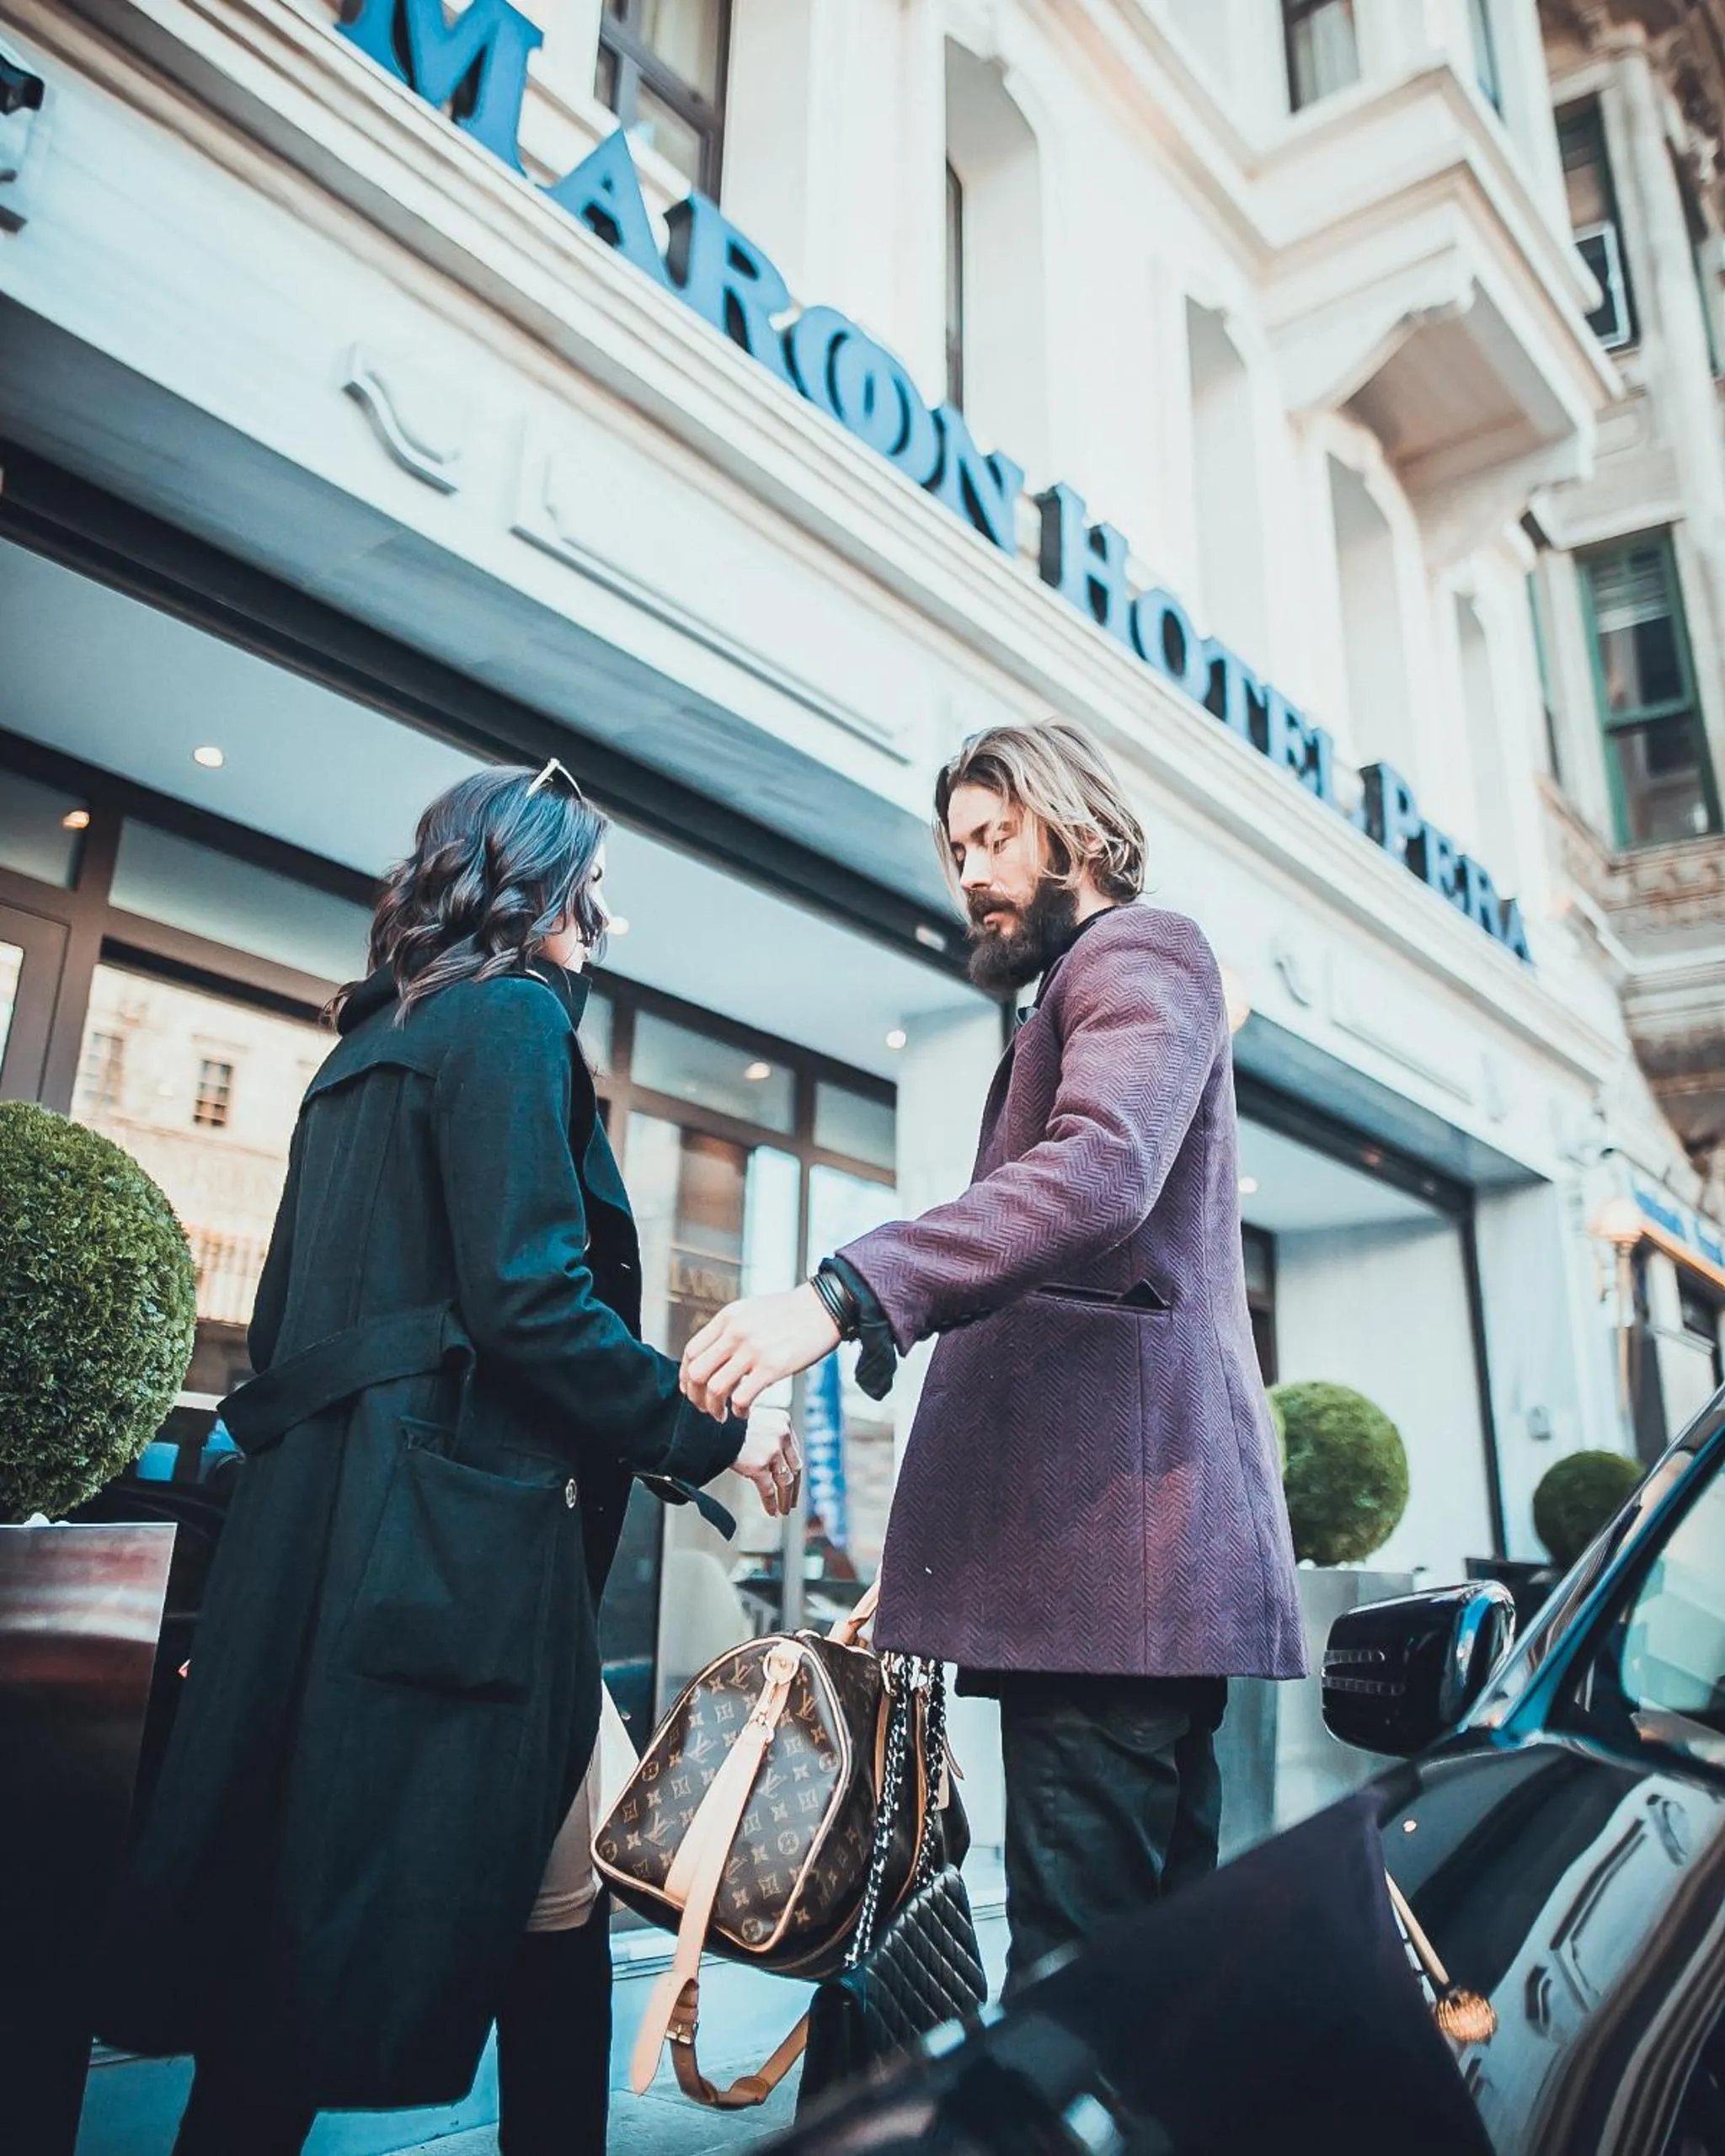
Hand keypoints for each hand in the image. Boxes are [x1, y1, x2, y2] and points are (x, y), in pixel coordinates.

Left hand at [680, 1284, 840, 1419]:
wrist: (825, 1308)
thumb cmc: (790, 1313)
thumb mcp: (751, 1311)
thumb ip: (730, 1330)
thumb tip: (712, 1358)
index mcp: (728, 1317)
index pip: (691, 1352)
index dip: (685, 1376)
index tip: (691, 1390)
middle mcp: (735, 1332)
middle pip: (697, 1373)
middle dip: (695, 1397)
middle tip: (704, 1408)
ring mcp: (753, 1350)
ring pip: (715, 1389)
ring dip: (714, 1409)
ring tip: (722, 1415)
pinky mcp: (773, 1367)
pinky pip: (742, 1397)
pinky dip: (738, 1411)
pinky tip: (744, 1412)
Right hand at [731, 1407, 802, 1518]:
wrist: (713, 1423)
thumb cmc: (730, 1421)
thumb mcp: (758, 1419)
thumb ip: (769, 1435)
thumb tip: (776, 1457)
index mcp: (784, 1422)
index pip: (795, 1451)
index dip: (794, 1469)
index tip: (794, 1480)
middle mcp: (782, 1436)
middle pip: (795, 1468)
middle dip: (794, 1488)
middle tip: (792, 1501)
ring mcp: (772, 1451)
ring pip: (785, 1481)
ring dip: (786, 1499)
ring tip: (784, 1510)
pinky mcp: (759, 1466)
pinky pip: (769, 1490)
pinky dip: (772, 1503)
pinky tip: (772, 1511)